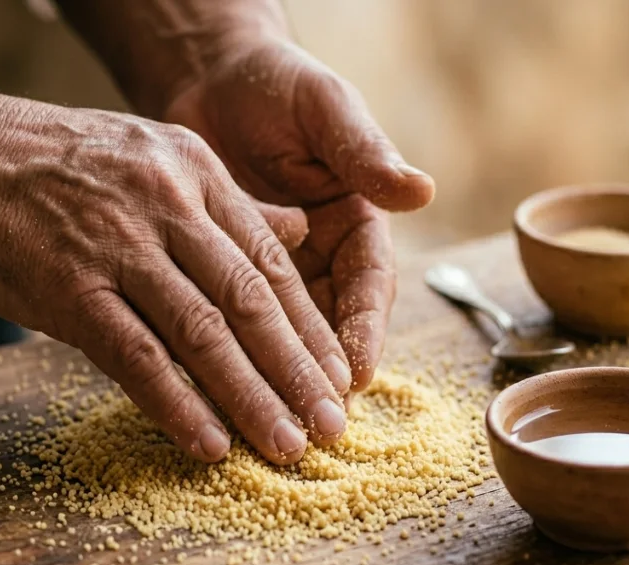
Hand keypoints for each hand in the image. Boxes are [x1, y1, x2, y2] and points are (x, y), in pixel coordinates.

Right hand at [0, 89, 354, 464]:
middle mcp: (168, 205)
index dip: (311, 327)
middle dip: (298, 372)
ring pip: (203, 334)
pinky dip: (177, 404)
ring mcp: (118, 246)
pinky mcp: (68, 287)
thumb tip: (300, 231)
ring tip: (287, 445)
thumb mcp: (154, 158)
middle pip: (250, 302)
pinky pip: (135, 355)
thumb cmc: (53, 165)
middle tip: (332, 427)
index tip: (340, 378)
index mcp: (196, 173)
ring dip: (252, 397)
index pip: (271, 263)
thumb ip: (228, 204)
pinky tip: (209, 443)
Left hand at [162, 39, 434, 389]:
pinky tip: (207, 386)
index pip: (369, 288)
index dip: (363, 332)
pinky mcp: (227, 280)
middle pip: (329, 330)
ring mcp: (275, 275)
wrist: (208, 80)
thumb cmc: (278, 87)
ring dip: (274, 378)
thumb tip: (421, 189)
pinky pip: (229, 323)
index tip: (353, 373)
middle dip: (320, 376)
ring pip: (279, 338)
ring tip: (263, 419)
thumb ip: (364, 152)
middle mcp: (323, 260)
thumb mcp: (326, 110)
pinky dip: (223, 354)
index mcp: (359, 225)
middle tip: (310, 421)